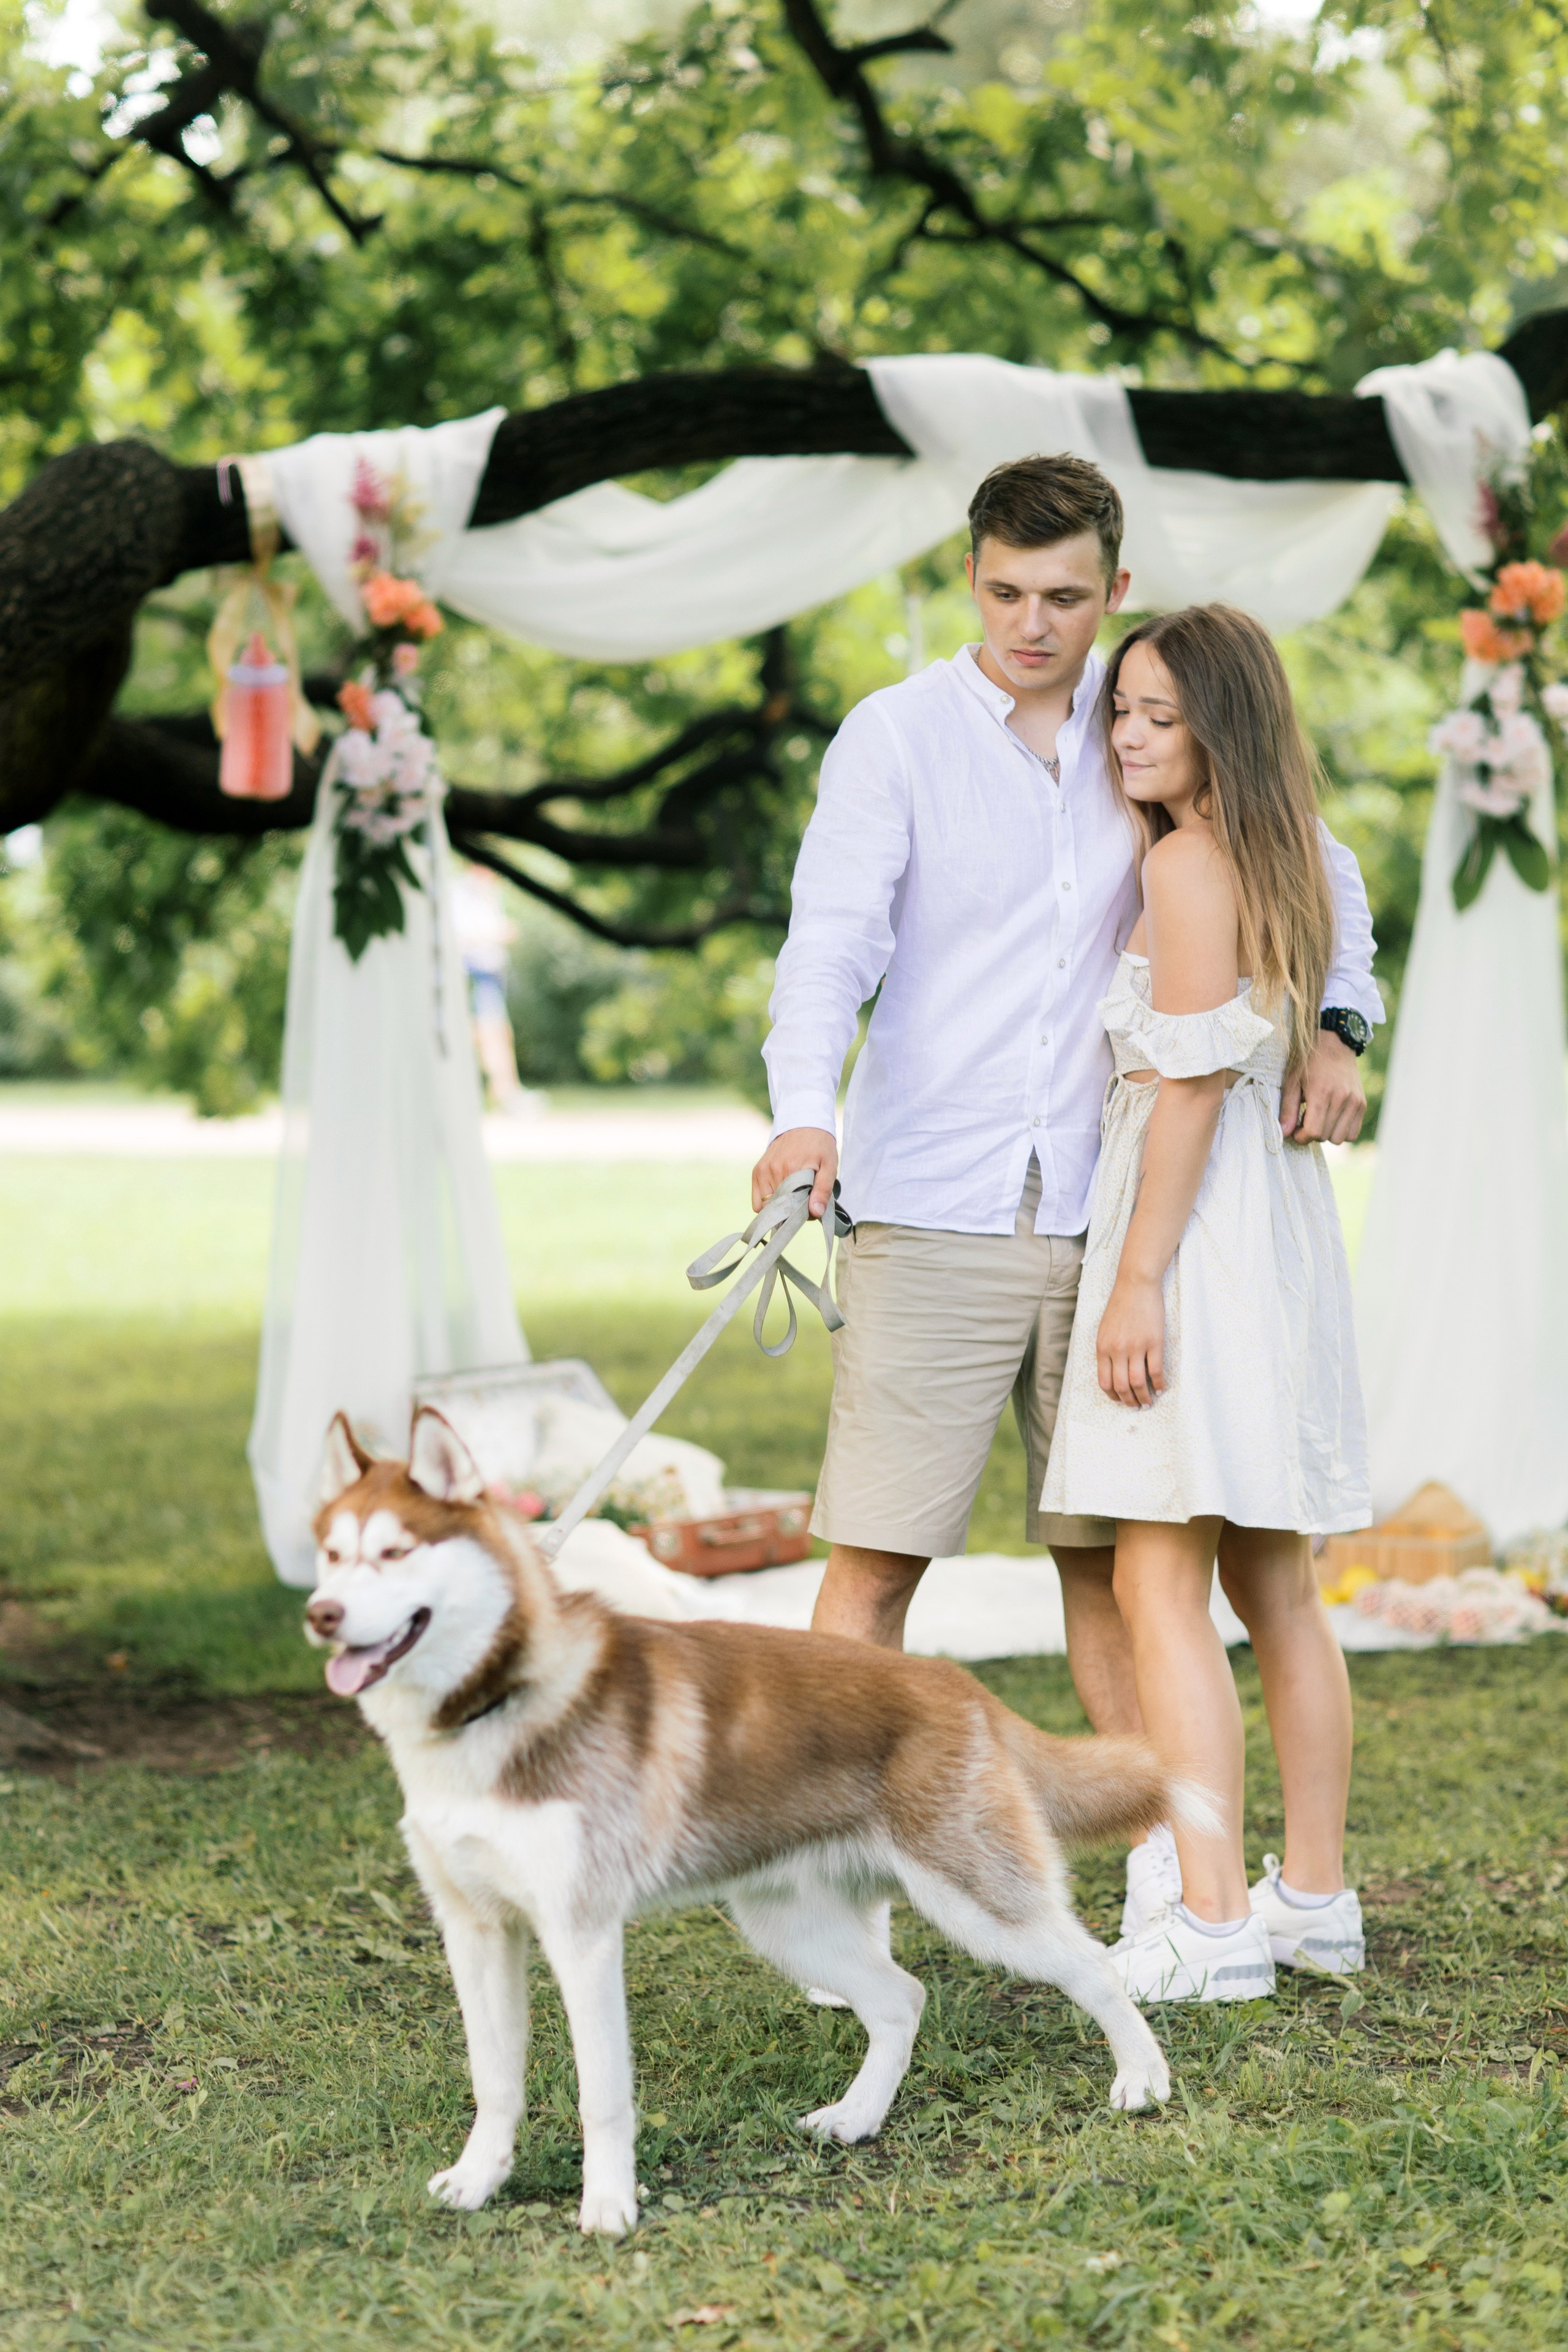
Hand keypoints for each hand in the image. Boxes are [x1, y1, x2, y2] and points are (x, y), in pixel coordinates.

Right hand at [751, 1126, 838, 1217]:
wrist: (803, 1123)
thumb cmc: (819, 1146)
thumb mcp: (829, 1167)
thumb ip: (823, 1191)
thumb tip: (815, 1212)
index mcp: (792, 1170)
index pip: (790, 1208)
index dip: (799, 1213)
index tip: (808, 1208)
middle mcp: (773, 1170)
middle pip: (776, 1208)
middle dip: (788, 1211)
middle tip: (802, 1200)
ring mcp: (762, 1170)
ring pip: (764, 1206)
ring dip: (777, 1206)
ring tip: (791, 1193)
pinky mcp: (757, 1170)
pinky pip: (757, 1199)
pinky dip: (767, 1201)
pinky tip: (780, 1191)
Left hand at [1097, 1274, 1165, 1407]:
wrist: (1135, 1285)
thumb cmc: (1119, 1306)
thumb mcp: (1104, 1329)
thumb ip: (1106, 1351)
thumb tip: (1112, 1373)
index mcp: (1102, 1347)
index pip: (1105, 1381)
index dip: (1113, 1396)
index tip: (1120, 1400)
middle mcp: (1117, 1350)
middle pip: (1122, 1386)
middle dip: (1129, 1401)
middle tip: (1136, 1406)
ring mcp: (1136, 1347)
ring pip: (1139, 1382)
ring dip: (1144, 1397)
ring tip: (1149, 1402)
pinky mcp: (1154, 1342)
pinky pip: (1156, 1370)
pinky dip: (1159, 1384)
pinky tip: (1161, 1389)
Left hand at [1280, 1030, 1365, 1144]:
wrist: (1334, 1043)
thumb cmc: (1308, 1062)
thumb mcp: (1291, 1082)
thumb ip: (1287, 1109)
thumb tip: (1284, 1133)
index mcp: (1321, 1093)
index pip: (1314, 1132)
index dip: (1301, 1137)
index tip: (1295, 1130)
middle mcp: (1342, 1099)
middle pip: (1325, 1137)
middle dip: (1312, 1134)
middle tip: (1305, 1119)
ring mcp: (1355, 1102)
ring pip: (1340, 1138)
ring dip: (1327, 1134)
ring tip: (1319, 1117)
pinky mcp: (1362, 1104)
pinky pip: (1353, 1133)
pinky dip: (1341, 1131)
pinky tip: (1331, 1118)